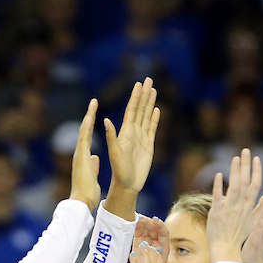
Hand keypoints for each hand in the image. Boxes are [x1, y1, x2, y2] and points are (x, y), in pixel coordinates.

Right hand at [69, 99, 101, 212]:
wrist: (81, 201)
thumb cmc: (87, 192)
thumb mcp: (92, 175)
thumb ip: (93, 165)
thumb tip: (95, 157)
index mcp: (83, 157)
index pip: (87, 137)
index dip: (91, 125)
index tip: (94, 114)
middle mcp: (80, 153)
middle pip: (85, 130)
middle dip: (89, 116)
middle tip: (93, 103)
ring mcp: (79, 154)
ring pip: (83, 131)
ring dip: (88, 116)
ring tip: (93, 104)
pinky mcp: (81, 156)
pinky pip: (84, 138)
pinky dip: (87, 127)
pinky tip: (90, 116)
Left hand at [105, 78, 160, 193]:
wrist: (127, 184)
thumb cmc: (119, 170)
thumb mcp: (114, 153)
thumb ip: (111, 136)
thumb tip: (106, 120)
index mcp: (125, 132)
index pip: (131, 110)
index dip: (135, 96)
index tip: (139, 83)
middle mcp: (133, 132)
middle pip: (140, 109)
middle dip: (144, 94)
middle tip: (149, 79)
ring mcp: (142, 138)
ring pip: (147, 116)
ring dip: (150, 103)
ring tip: (153, 89)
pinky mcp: (149, 146)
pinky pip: (152, 129)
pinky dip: (155, 118)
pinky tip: (156, 110)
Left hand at [207, 149, 262, 262]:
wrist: (228, 252)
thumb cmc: (242, 239)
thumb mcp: (255, 223)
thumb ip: (262, 208)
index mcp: (250, 207)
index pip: (256, 185)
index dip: (256, 171)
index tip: (256, 159)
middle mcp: (241, 206)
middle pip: (245, 181)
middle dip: (246, 165)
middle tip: (246, 150)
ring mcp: (229, 209)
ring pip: (233, 186)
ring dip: (235, 171)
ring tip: (235, 157)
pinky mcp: (217, 213)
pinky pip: (218, 197)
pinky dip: (219, 186)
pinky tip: (219, 174)